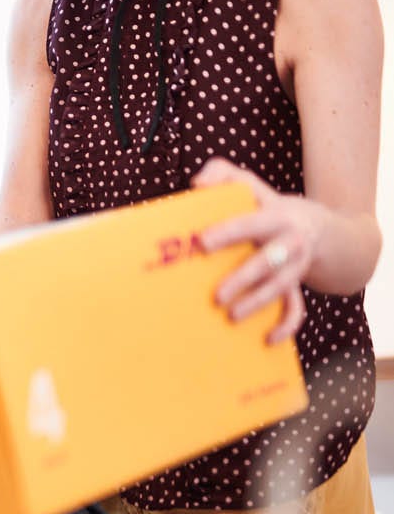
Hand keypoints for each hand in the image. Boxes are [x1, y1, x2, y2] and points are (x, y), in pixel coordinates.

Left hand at [193, 158, 317, 344]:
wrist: (316, 227)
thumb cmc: (266, 205)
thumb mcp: (248, 183)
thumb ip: (222, 173)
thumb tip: (197, 184)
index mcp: (275, 216)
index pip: (252, 223)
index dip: (229, 231)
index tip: (202, 241)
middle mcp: (289, 243)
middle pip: (269, 262)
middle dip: (244, 279)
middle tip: (216, 295)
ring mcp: (295, 267)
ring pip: (281, 288)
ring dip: (257, 303)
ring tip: (231, 316)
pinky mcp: (297, 286)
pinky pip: (297, 309)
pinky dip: (286, 326)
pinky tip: (268, 340)